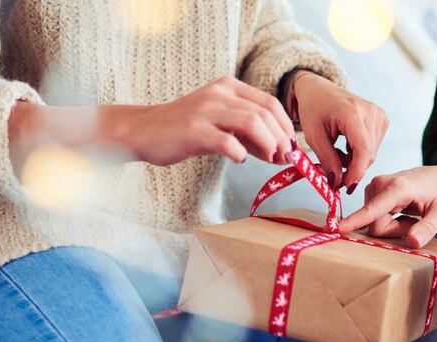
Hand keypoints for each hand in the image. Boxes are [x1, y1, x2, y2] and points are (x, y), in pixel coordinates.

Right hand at [119, 76, 294, 165]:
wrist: (144, 131)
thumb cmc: (186, 130)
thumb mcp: (222, 123)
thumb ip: (249, 134)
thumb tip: (282, 151)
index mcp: (229, 87)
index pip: (270, 103)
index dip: (286, 127)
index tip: (292, 149)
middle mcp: (219, 93)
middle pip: (265, 113)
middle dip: (281, 139)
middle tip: (284, 158)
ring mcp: (206, 110)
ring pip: (252, 123)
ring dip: (268, 145)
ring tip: (270, 160)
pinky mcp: (194, 130)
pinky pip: (228, 142)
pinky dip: (240, 153)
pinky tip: (239, 159)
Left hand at [291, 71, 387, 190]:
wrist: (319, 89)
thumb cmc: (313, 109)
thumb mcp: (314, 136)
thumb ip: (327, 160)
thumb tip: (337, 183)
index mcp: (353, 113)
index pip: (363, 150)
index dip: (356, 172)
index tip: (346, 187)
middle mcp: (371, 112)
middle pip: (368, 155)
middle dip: (351, 168)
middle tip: (332, 171)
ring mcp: (379, 115)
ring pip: (371, 153)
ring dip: (354, 161)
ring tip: (336, 152)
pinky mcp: (381, 119)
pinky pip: (373, 147)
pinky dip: (359, 153)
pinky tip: (346, 145)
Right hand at [339, 165, 436, 247]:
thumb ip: (429, 228)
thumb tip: (413, 241)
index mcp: (399, 188)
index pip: (374, 209)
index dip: (357, 220)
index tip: (337, 228)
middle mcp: (381, 183)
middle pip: (376, 225)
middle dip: (394, 230)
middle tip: (414, 220)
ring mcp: (374, 186)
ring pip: (374, 223)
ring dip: (393, 226)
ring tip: (410, 213)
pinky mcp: (371, 191)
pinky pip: (373, 219)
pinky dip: (389, 220)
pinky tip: (401, 210)